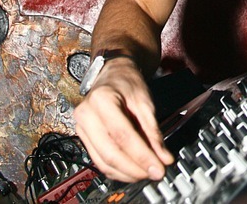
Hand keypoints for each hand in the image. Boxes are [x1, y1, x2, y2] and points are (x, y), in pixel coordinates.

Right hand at [73, 57, 173, 181]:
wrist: (113, 73)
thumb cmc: (127, 81)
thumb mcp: (145, 100)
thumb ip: (153, 130)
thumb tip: (163, 157)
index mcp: (101, 100)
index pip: (123, 135)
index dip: (142, 155)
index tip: (159, 167)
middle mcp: (86, 115)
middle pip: (110, 153)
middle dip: (134, 169)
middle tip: (155, 173)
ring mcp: (82, 128)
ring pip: (103, 162)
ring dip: (127, 173)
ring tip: (147, 173)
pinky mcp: (84, 137)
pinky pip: (100, 161)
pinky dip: (118, 170)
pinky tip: (133, 171)